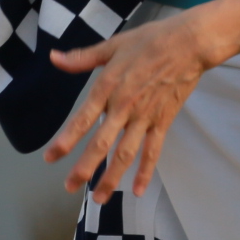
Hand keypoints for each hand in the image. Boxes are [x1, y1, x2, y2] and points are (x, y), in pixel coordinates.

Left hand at [46, 11, 222, 202]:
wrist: (189, 44)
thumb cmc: (150, 40)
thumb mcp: (113, 45)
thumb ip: (82, 58)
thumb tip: (54, 58)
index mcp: (109, 87)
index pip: (83, 119)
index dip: (66, 140)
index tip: (51, 157)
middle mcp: (124, 107)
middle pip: (101, 144)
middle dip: (84, 168)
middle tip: (69, 187)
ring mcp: (145, 117)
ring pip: (126, 154)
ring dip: (112, 177)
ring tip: (100, 198)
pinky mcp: (162, 121)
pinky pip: (153, 151)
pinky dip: (146, 171)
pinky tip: (138, 190)